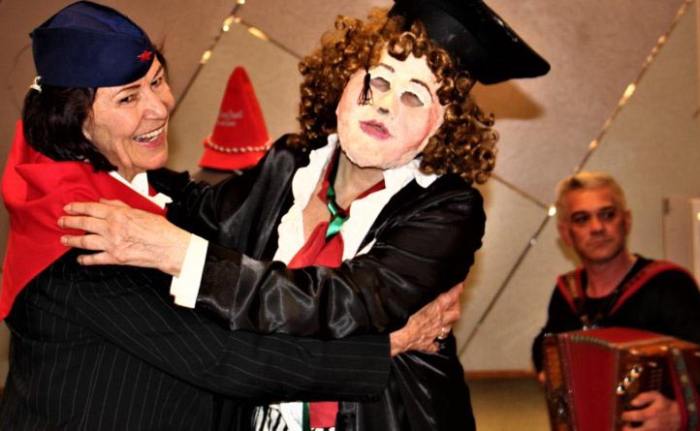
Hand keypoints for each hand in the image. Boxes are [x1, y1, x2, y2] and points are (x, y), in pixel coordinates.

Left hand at [58, 199, 190, 275]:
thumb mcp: (139, 211)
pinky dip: (85, 259)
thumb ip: (119, 206)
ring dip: (71, 240)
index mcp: (117, 215)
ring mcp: (111, 244)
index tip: (69, 208)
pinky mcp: (115, 258)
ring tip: (64, 239)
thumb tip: (103, 202)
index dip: (77, 208)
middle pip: (83, 224)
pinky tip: (80, 258)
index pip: (91, 209)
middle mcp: (111, 228)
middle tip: (61, 222)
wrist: (168, 246)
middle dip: (69, 222)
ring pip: (84, 241)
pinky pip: (95, 259)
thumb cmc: (159, 229)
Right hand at [389, 282, 463, 355]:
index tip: (460, 285)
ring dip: (448, 323)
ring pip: (447, 328)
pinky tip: (434, 342)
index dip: (457, 290)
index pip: (451, 297)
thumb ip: (419, 290)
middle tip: (456, 301)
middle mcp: (438, 321)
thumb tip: (414, 277)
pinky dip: (435, 343)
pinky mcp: (425, 344)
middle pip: (455, 313)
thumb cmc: (402, 317)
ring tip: (448, 319)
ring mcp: (433, 333)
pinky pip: (433, 345)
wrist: (396, 337)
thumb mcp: (411, 297)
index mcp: (436, 308)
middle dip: (456, 306)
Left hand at [621, 391, 679, 430]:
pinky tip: (638, 430)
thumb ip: (643, 397)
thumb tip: (633, 402)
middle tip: (624, 426)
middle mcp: (652, 425)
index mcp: (651, 414)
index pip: (635, 416)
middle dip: (627, 429)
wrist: (679, 416)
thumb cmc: (665, 405)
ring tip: (630, 429)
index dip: (626, 416)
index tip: (623, 415)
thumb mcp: (656, 396)